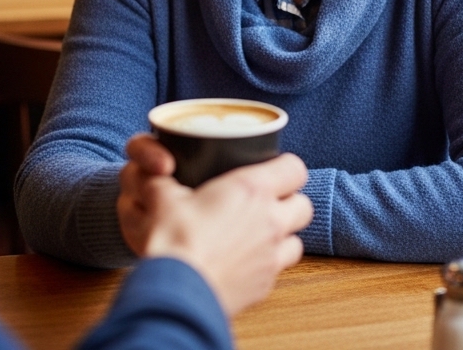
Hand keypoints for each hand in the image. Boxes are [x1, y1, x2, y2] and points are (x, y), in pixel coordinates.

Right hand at [117, 134, 313, 315]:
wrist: (174, 294)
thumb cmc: (173, 244)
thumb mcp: (163, 200)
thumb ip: (166, 184)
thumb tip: (158, 177)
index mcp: (253, 190)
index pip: (295, 168)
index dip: (285, 168)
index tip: (271, 171)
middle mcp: (271, 221)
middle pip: (303, 205)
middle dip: (289, 203)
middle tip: (266, 205)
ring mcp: (272, 255)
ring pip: (296, 240)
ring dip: (283, 236)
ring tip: (258, 236)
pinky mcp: (264, 285)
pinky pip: (277, 270)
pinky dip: (266, 266)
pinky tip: (244, 264)